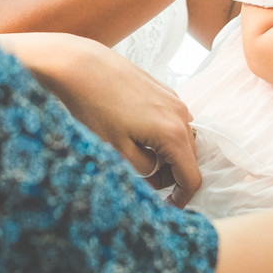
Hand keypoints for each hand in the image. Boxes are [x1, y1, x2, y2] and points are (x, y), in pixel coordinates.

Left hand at [0, 32, 200, 206]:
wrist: (80, 65)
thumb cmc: (95, 107)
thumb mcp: (117, 150)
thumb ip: (144, 169)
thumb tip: (156, 174)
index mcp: (174, 134)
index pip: (192, 177)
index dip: (182, 198)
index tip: (169, 207)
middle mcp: (181, 115)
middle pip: (188, 158)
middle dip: (171, 176)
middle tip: (145, 184)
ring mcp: (173, 99)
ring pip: (179, 138)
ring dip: (165, 154)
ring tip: (136, 158)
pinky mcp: (161, 89)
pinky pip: (170, 120)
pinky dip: (160, 135)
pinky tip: (134, 134)